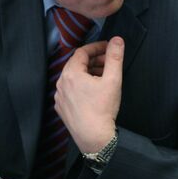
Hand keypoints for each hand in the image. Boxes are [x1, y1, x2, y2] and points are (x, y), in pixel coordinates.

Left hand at [54, 36, 124, 152]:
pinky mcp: (62, 108)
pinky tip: (94, 92)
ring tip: (104, 77)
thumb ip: (115, 57)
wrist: (94, 138)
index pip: (82, 52)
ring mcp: (60, 97)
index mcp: (71, 74)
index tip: (108, 47)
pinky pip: (70, 90)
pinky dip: (82, 86)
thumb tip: (117, 40)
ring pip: (74, 78)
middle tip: (108, 62)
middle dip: (94, 60)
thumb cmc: (103, 109)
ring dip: (88, 73)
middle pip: (77, 64)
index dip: (97, 47)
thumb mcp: (113, 79)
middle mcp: (61, 83)